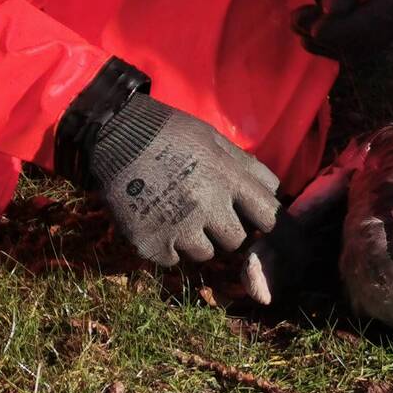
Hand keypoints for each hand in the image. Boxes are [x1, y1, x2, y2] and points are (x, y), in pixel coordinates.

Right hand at [90, 94, 280, 265]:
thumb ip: (246, 166)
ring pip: (204, 253)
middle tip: (208, 214)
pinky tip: (157, 220)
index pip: (270, 217)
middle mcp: (207, 206)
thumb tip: (276, 189)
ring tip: (178, 214)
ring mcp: (178, 227)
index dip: (269, 224)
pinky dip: (167, 246)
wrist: (116, 134)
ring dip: (196, 240)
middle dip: (227, 231)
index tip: (263, 226)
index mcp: (228, 179)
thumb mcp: (215, 140)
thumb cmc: (172, 133)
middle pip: (237, 242)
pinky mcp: (151, 243)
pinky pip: (172, 259)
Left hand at [292, 0, 392, 58]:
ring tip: (296, 21)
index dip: (349, 30)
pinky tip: (304, 25)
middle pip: (372, 40)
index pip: (383, 21)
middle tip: (298, 22)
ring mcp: (392, 21)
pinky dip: (327, 40)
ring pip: (359, 48)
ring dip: (326, 42)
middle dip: (335, 37)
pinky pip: (351, 44)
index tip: (315, 29)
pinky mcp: (374, 26)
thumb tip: (332, 11)